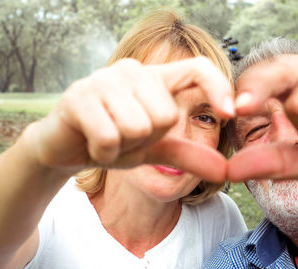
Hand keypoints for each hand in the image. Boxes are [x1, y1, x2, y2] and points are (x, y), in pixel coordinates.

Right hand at [24, 57, 233, 181]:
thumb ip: (189, 155)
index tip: (230, 113)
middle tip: (126, 135)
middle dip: (147, 140)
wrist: (67, 148)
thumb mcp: (156, 149)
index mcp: (155, 79)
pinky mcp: (78, 95)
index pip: (198, 68)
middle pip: (167, 116)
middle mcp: (133, 70)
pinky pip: (110, 137)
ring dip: (124, 146)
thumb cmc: (116, 142)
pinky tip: (92, 142)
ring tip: (108, 136)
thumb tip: (226, 170)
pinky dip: (104, 152)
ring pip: (138, 127)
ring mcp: (104, 79)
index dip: (218, 87)